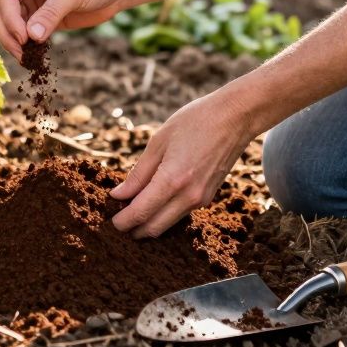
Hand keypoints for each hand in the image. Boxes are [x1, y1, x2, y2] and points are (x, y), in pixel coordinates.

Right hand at [0, 0, 129, 57]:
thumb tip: (31, 37)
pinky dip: (27, 45)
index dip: (10, 20)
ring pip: (10, 25)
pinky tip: (34, 57)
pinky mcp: (40, 16)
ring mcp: (30, 0)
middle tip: (22, 54)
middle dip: (8, 33)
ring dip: (15, 42)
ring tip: (27, 59)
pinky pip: (25, 33)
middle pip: (1, 12)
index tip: (25, 39)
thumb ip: (50, 13)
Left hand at [110, 91, 253, 237]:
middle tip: (118, 219)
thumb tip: (119, 195)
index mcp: (172, 180)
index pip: (140, 213)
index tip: (111, 220)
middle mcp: (189, 196)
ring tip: (132, 208)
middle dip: (133, 228)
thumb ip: (138, 173)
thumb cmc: (195, 121)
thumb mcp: (159, 142)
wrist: (235, 117)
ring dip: (148, 222)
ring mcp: (201, 199)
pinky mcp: (208, 198)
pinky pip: (180, 214)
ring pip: (168, 224)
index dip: (122, 221)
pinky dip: (164, 213)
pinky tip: (153, 200)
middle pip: (154, 228)